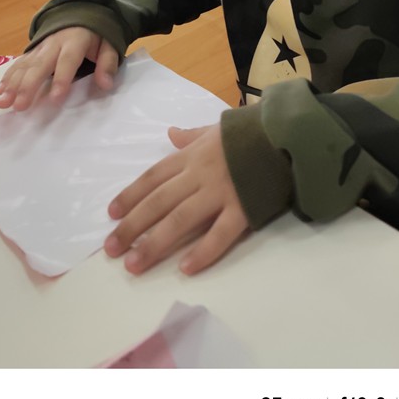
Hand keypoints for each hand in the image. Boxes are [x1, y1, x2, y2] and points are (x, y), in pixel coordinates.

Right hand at [0, 27, 118, 110]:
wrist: (81, 12)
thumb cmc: (96, 35)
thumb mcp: (109, 44)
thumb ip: (107, 64)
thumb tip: (106, 84)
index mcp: (75, 41)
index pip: (67, 60)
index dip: (62, 79)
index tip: (55, 99)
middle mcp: (54, 43)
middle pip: (39, 64)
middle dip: (28, 86)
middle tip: (19, 106)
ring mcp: (41, 46)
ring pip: (25, 64)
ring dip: (13, 83)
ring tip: (4, 102)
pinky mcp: (33, 50)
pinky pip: (19, 62)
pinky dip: (8, 76)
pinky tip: (0, 90)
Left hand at [104, 123, 248, 275]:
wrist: (288, 134)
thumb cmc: (251, 133)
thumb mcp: (215, 128)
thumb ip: (191, 136)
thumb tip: (171, 134)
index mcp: (192, 156)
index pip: (153, 177)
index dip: (131, 195)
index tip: (111, 214)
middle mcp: (199, 175)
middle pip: (158, 202)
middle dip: (132, 226)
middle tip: (111, 249)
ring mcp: (220, 192)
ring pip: (180, 220)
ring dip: (154, 243)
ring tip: (134, 265)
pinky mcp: (243, 208)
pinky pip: (220, 233)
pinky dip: (203, 252)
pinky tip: (185, 269)